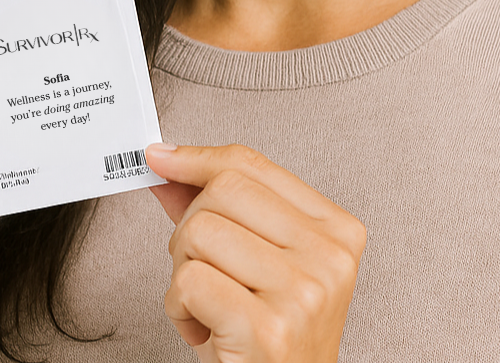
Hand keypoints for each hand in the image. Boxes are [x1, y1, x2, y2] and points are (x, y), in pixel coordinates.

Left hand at [145, 143, 365, 362]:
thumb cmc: (271, 340)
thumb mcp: (255, 263)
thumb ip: (218, 208)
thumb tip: (169, 162)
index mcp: (335, 229)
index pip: (251, 164)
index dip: (197, 159)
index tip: (163, 159)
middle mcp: (328, 256)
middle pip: (223, 189)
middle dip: (190, 226)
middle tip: (202, 268)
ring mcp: (303, 292)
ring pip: (200, 231)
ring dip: (182, 272)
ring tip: (208, 303)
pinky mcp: (269, 330)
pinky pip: (189, 282)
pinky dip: (178, 308)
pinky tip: (203, 327)